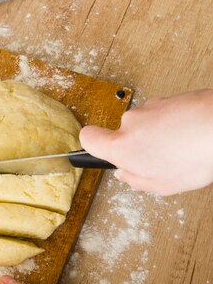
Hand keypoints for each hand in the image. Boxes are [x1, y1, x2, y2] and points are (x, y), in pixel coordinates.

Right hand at [80, 89, 212, 195]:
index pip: (88, 137)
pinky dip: (173, 126)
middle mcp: (131, 122)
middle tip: (159, 163)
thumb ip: (135, 180)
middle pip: (123, 135)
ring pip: (145, 126)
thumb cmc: (195, 156)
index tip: (99, 152)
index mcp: (122, 146)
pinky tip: (190, 138)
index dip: (92, 146)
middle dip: (138, 148)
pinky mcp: (170, 98)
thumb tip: (124, 173)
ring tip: (181, 151)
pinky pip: (164, 116)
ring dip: (158, 137)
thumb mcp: (161, 185)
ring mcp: (151, 107)